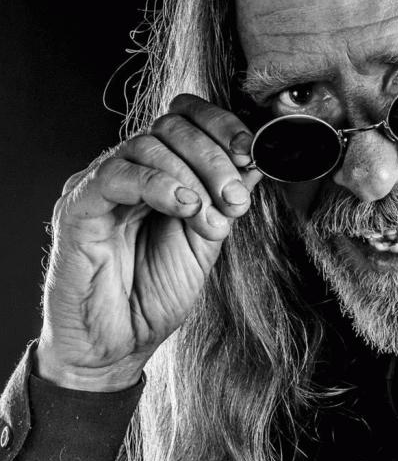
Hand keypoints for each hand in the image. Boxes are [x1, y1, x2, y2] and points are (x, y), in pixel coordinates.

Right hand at [37, 94, 261, 390]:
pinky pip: (117, 175)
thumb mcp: (206, 239)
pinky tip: (183, 208)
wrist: (116, 344)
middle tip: (236, 200)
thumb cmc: (156, 293)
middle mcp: (130, 169)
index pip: (187, 117)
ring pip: (149, 145)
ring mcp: (101, 184)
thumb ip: (225, 199)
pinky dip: (159, 185)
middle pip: (173, 127)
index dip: (222, 125)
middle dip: (216, 159)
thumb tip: (256, 162)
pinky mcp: (79, 205)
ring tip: (209, 220)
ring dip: (193, 178)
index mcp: (161, 170)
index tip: (251, 152)